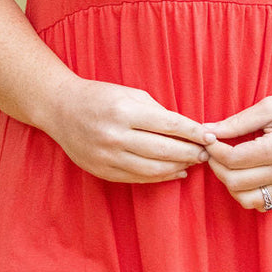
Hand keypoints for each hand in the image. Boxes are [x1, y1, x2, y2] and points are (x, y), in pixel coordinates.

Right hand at [47, 78, 209, 183]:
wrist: (60, 110)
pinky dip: (161, 177)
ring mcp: (108, 156)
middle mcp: (115, 135)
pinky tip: (176, 172)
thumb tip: (189, 130)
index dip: (193, 132)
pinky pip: (139, 178)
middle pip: (164, 150)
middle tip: (207, 152)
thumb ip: (158, 112)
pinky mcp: (103, 171)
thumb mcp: (130, 94)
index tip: (211, 136)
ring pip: (154, 168)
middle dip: (190, 152)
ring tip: (194, 162)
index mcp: (124, 111)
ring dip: (179, 166)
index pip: (169, 124)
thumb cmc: (100, 96)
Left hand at [202, 89, 271, 211]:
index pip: (232, 159)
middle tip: (214, 151)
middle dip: (217, 167)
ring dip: (230, 184)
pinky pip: (263, 204)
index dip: (213, 149)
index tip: (209, 138)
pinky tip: (246, 174)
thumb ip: (238, 121)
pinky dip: (248, 193)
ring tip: (229, 165)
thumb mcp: (271, 106)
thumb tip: (208, 130)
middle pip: (235, 182)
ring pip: (247, 200)